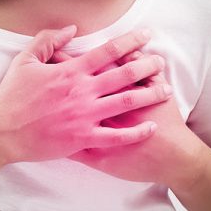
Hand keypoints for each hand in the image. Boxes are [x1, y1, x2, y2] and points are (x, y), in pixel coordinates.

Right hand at [0, 25, 172, 164]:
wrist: (2, 132)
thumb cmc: (12, 96)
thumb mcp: (24, 61)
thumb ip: (48, 41)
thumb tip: (71, 30)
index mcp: (71, 71)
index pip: (108, 51)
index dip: (131, 41)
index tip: (147, 35)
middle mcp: (82, 91)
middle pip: (124, 75)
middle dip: (147, 66)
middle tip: (162, 62)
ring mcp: (84, 116)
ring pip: (126, 103)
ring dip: (149, 95)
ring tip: (166, 90)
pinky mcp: (82, 138)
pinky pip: (115, 137)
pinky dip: (135, 133)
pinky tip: (150, 128)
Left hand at [50, 47, 201, 186]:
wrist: (173, 157)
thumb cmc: (167, 122)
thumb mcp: (159, 89)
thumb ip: (141, 68)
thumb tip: (129, 52)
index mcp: (110, 91)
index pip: (82, 69)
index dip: (65, 59)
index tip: (54, 53)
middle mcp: (97, 109)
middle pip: (66, 90)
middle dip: (51, 79)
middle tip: (38, 70)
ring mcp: (93, 132)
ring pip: (63, 119)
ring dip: (50, 108)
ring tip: (37, 99)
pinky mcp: (94, 153)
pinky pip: (70, 148)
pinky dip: (58, 142)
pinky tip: (48, 137)